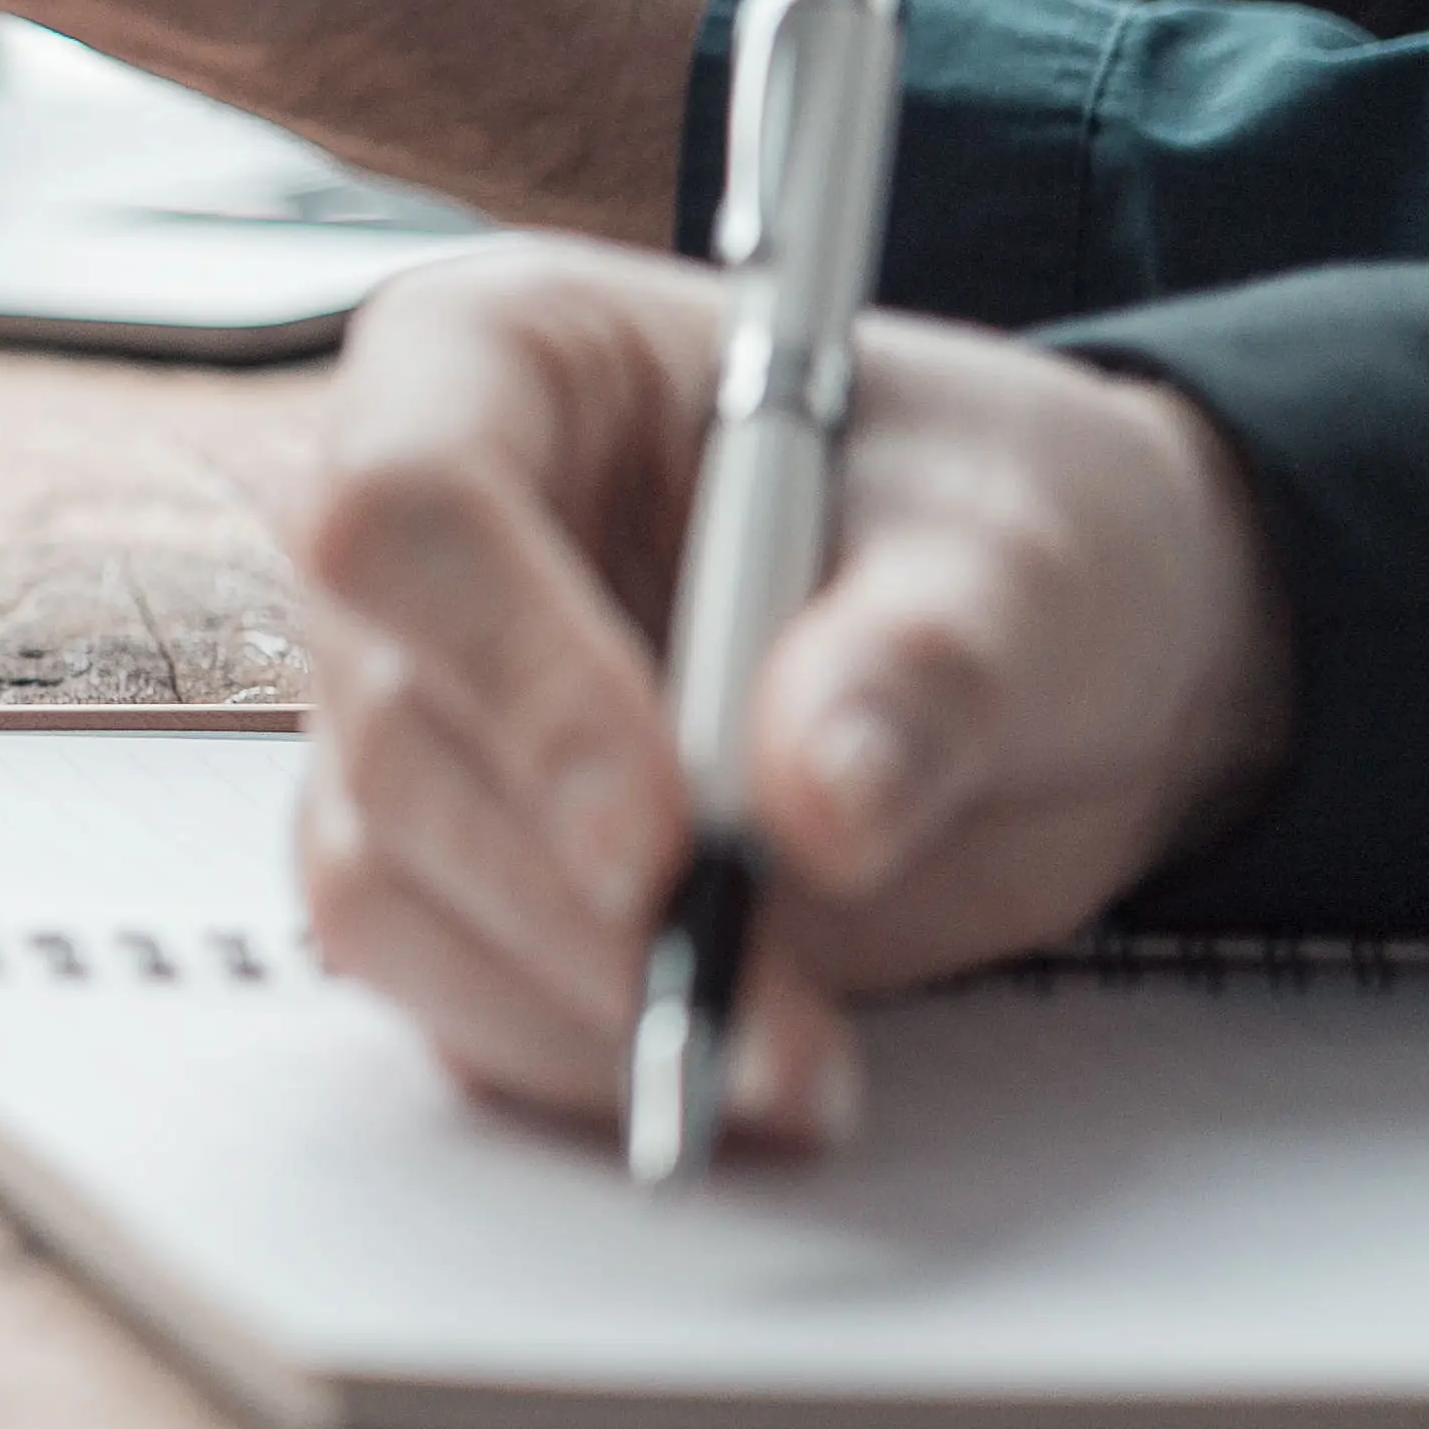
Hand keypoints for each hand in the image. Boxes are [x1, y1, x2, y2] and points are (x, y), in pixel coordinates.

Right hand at [283, 243, 1295, 1150]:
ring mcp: (418, 710)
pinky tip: (738, 1063)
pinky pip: (446, 982)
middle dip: (565, 891)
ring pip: (381, 875)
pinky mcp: (456, 865)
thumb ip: (923, 659)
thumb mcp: (1020, 552)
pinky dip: (577, 1050)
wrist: (1047, 662)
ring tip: (784, 1055)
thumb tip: (818, 799)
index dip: (517, 674)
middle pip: (388, 721)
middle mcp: (418, 542)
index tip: (664, 832)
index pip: (412, 506)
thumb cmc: (1006, 530)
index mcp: (499, 365)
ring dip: (568, 996)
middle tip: (744, 991)